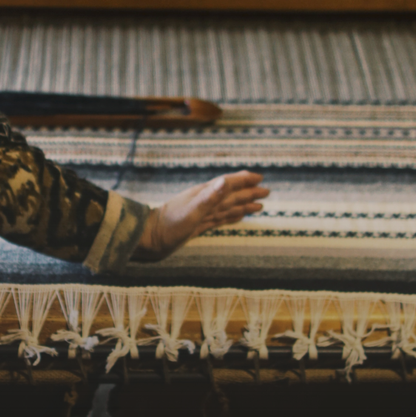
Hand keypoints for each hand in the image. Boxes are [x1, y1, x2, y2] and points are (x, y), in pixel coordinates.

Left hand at [133, 171, 267, 261]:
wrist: (148, 239)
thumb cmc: (167, 226)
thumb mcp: (191, 212)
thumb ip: (209, 197)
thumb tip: (226, 181)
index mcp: (204, 195)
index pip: (228, 184)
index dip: (244, 181)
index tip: (259, 178)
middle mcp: (204, 202)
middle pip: (231, 195)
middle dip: (248, 192)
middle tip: (266, 191)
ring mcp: (201, 213)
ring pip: (227, 206)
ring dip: (243, 204)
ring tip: (259, 204)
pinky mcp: (198, 225)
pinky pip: (220, 218)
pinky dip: (232, 216)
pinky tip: (238, 216)